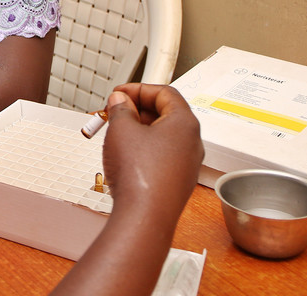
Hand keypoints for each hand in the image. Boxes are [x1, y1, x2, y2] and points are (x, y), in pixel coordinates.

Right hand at [101, 83, 203, 221]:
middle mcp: (191, 143)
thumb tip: (121, 101)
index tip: (120, 93)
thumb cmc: (139, 176)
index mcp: (184, 123)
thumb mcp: (121, 130)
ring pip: (163, 137)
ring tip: (116, 133)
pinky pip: (162, 156)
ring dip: (138, 130)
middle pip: (165, 114)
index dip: (138, 89)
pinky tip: (125, 156)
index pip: (164, 93)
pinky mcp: (178, 181)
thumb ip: (121, 109)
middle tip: (114, 112)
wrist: (145, 217)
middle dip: (136, 109)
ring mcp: (187, 164)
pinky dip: (144, 150)